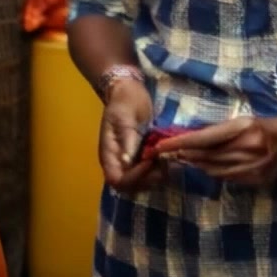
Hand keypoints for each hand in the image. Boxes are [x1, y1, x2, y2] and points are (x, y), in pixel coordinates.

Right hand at [99, 78, 157, 192]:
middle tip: (163, 163)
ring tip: (167, 160)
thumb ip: (126, 138)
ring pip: (140, 183)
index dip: (133, 178)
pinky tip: (168, 157)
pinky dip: (158, 170)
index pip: (116, 180)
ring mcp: (128, 161)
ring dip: (154, 177)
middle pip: (129, 187)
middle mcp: (117, 162)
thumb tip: (126, 162)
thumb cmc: (125, 100)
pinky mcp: (139, 157)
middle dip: (147, 179)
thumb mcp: (125, 116)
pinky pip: (147, 172)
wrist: (129, 90)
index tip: (149, 162)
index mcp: (109, 153)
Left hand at [154, 114, 276, 187]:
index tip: (161, 145)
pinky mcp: (254, 179)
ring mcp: (251, 166)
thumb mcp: (242, 121)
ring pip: (213, 169)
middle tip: (163, 153)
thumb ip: (220, 131)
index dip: (181, 143)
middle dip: (183, 154)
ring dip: (195, 164)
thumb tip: (191, 139)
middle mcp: (246, 147)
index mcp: (243, 127)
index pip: (204, 138)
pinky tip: (204, 166)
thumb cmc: (264, 125)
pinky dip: (212, 172)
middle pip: (206, 156)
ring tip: (180, 158)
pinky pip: (225, 177)